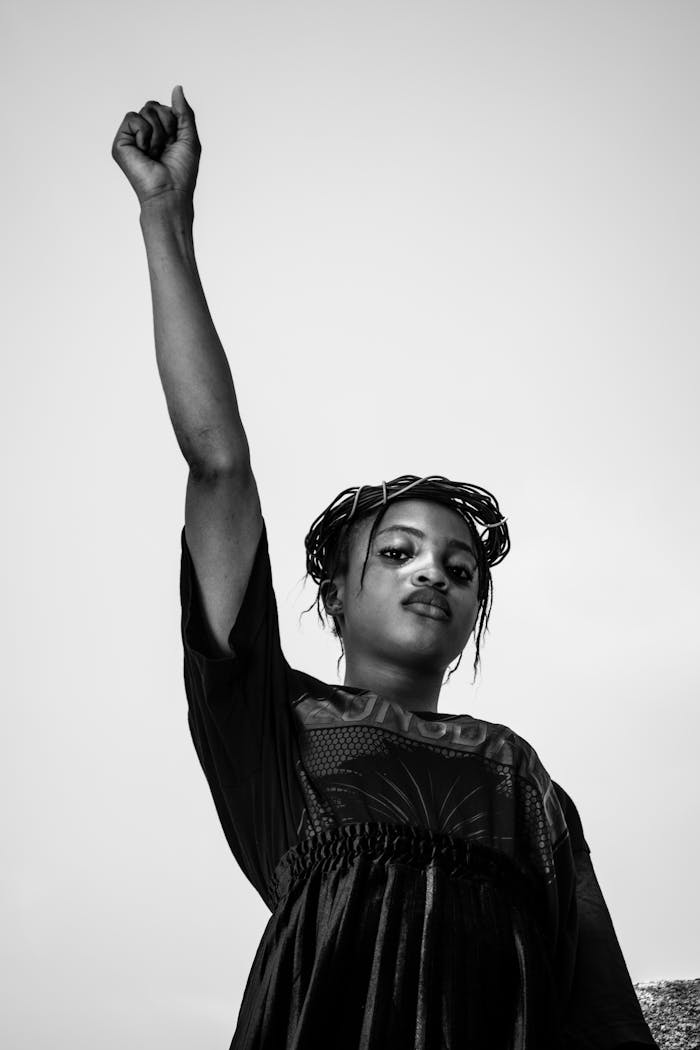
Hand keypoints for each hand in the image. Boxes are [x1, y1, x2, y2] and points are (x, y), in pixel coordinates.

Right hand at [111, 85, 200, 205]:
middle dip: (167, 124)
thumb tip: (177, 87)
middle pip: (154, 105)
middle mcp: (144, 134)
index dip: (175, 122)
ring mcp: (132, 138)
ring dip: (158, 132)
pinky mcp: (120, 143)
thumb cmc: (182, 172)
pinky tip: (146, 152)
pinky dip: (145, 134)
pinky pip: (133, 118)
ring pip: (145, 109)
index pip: (165, 108)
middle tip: (167, 148)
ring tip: (156, 153)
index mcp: (160, 133)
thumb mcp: (189, 137)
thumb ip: (184, 112)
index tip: (176, 143)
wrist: (170, 192)